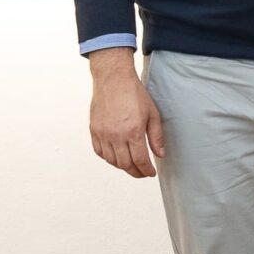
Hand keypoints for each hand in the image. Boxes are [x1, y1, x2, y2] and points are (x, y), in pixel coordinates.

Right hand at [88, 49, 163, 177]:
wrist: (113, 80)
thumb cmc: (135, 95)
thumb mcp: (152, 114)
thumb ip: (156, 137)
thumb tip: (159, 154)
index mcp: (132, 132)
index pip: (140, 160)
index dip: (146, 170)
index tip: (151, 173)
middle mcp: (115, 135)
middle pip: (125, 164)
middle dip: (135, 172)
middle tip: (143, 173)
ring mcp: (102, 133)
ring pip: (111, 160)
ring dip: (122, 167)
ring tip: (132, 166)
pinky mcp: (93, 130)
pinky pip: (99, 151)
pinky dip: (108, 158)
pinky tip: (117, 157)